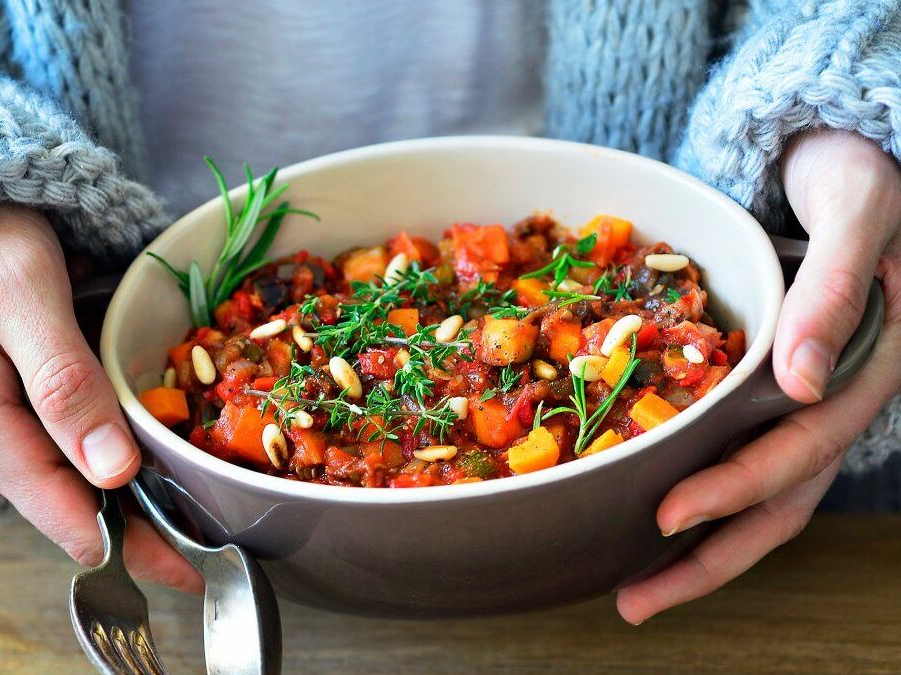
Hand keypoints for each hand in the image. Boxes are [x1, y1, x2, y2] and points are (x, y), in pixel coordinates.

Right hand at [0, 205, 201, 592]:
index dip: (147, 553)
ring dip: (154, 507)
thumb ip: (63, 381)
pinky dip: (136, 466)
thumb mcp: (22, 296)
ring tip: (222, 514)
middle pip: (91, 520)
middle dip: (161, 537)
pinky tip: (178, 465)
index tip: (211, 567)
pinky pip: (88, 458)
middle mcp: (2, 453)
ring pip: (94, 492)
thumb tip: (112, 471)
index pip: (78, 527)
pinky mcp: (33, 419)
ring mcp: (17, 438)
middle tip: (235, 544)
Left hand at [617, 129, 900, 622]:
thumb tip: (805, 383)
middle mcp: (837, 398)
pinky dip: (702, 493)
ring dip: (702, 547)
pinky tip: (651, 516)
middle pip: (778, 500)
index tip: (668, 516)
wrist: (847, 156)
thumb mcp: (857, 212)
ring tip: (635, 587)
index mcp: (869, 367)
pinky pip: (741, 453)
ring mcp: (809, 400)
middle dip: (707, 555)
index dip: (735, 488)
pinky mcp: (775, 389)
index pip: (799, 449)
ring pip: (762, 494)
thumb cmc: (859, 174)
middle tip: (633, 602)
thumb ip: (836, 289)